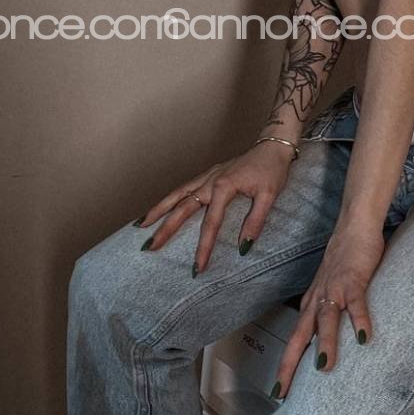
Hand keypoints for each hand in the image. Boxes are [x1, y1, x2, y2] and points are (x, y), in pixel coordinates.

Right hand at [136, 141, 295, 273]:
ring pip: (177, 194)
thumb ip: (255, 221)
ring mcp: (208, 176)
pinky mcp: (209, 174)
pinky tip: (161, 207)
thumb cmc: (272, 170)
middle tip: (149, 247)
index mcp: (224, 187)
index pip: (210, 224)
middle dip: (165, 229)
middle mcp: (210, 181)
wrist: (273, 146)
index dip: (203, 247)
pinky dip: (170, 198)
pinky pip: (184, 188)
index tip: (197, 267)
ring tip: (141, 225)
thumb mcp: (270, 196)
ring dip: (158, 210)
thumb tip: (243, 247)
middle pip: (182, 208)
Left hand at [271, 223, 384, 397]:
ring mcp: (335, 288)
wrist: (353, 226)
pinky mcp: (354, 279)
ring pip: (326, 319)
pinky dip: (359, 320)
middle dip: (289, 364)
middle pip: (300, 335)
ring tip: (324, 368)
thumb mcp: (331, 288)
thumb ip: (330, 310)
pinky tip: (364, 337)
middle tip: (281, 390)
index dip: (286, 364)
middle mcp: (318, 298)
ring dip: (325, 344)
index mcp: (312, 303)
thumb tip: (330, 336)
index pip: (296, 338)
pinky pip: (357, 302)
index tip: (279, 391)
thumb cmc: (345, 258)